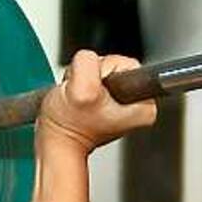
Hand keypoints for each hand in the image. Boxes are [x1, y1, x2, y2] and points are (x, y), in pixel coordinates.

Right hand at [37, 50, 157, 154]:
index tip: (98, 91)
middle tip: (87, 94)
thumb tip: (92, 61)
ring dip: (85, 77)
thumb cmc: (70, 124)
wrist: (56, 140)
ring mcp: (122, 101)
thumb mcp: (82, 90)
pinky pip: (93, 75)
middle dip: (93, 73)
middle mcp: (137, 103)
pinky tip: (80, 97)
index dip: (104, 71)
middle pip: (115, 63)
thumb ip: (89, 64)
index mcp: (144, 106)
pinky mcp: (107, 99)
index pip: (127, 64)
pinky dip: (82, 81)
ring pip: (102, 67)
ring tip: (82, 98)